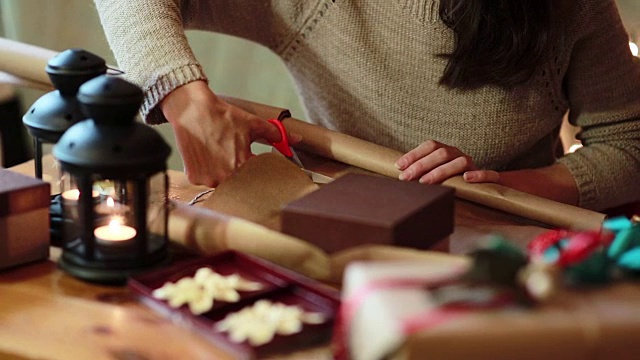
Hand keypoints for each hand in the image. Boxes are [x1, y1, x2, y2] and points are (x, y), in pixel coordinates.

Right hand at [160, 81, 282, 186]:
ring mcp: (208, 179)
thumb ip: (277, 135)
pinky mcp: (194, 178)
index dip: (258, 168)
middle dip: (240, 170)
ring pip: (223, 182)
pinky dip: (209, 171)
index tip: (254, 160)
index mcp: (242, 165)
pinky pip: (206, 180)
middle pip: (240, 181)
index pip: (257, 175)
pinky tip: (208, 157)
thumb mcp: (253, 124)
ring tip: (219, 153)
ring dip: (224, 172)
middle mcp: (225, 177)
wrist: (192, 110)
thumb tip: (297, 139)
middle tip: (233, 153)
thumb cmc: (223, 116)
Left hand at [395, 140, 498, 183]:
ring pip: (461, 162)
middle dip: (421, 165)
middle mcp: (458, 154)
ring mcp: (473, 164)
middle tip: (405, 178)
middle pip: (442, 153)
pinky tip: (466, 179)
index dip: (414, 154)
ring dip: (441, 171)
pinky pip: (488, 174)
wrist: (480, 183)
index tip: (398, 166)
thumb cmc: (450, 179)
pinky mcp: (488, 178)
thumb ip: (420, 171)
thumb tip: (399, 174)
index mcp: (446, 151)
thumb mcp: (434, 173)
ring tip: (424, 182)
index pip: (430, 146)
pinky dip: (478, 175)